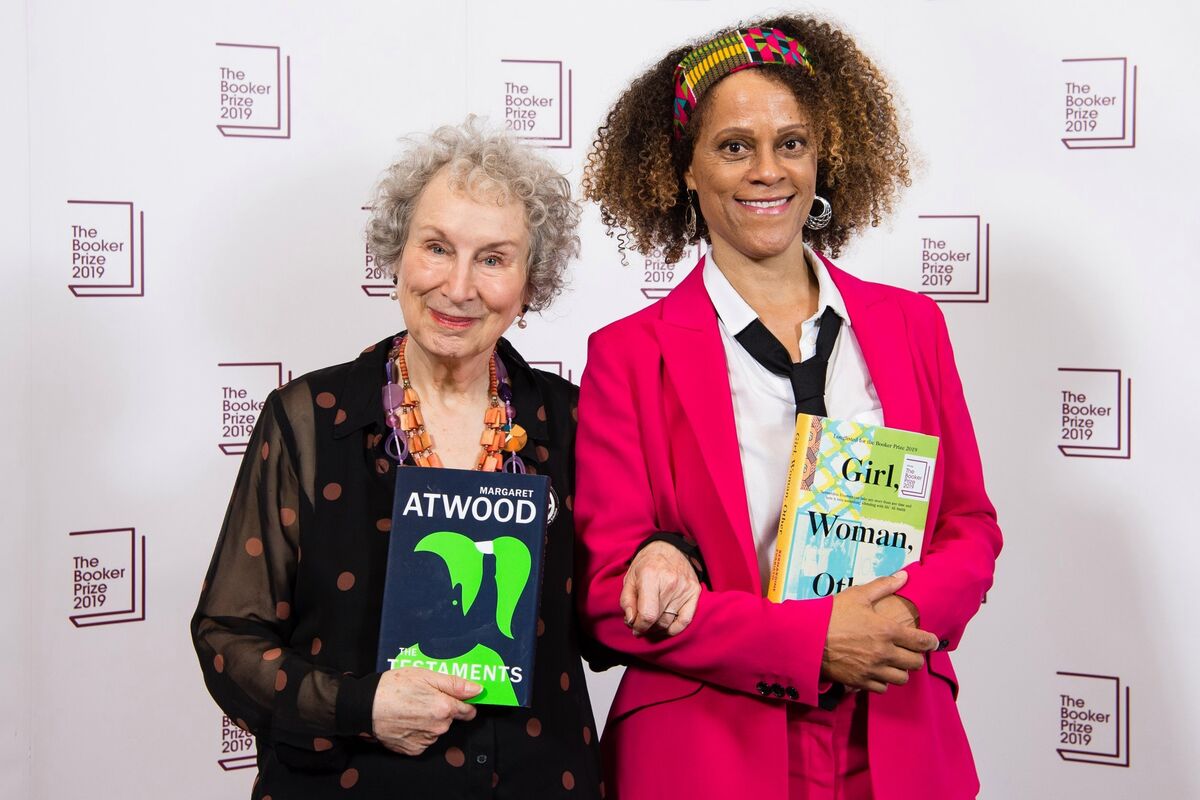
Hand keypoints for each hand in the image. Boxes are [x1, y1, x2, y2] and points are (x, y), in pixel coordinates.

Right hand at [371, 668, 480, 755]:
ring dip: (429, 720)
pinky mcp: (414, 749)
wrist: (366, 707)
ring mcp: (426, 740)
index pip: (468, 710)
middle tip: (424, 697)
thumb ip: (454, 683)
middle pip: (451, 719)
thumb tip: (477, 690)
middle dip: (443, 709)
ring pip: (437, 729)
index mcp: (445, 707)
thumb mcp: (426, 675)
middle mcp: (439, 727)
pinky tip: (406, 720)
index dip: (462, 702)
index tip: (454, 697)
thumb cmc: (393, 687)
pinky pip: (424, 739)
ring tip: (411, 708)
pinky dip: (418, 731)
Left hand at [620, 541, 700, 636]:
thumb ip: (626, 601)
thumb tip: (631, 621)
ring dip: (657, 628)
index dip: (639, 627)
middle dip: (646, 627)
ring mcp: (684, 587)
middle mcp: (670, 582)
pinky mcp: (695, 591)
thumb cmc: (646, 564)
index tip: (635, 628)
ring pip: (669, 622)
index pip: (648, 614)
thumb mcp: (629, 578)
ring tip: (650, 622)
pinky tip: (665, 627)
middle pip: (658, 620)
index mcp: (651, 576)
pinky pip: (686, 620)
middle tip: (640, 624)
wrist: (670, 548)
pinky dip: (674, 629)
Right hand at [821, 572, 937, 693]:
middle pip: (915, 663)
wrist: (807, 638)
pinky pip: (882, 688)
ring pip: (902, 678)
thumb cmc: (831, 614)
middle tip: (910, 650)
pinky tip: (877, 672)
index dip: (931, 642)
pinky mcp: (860, 682)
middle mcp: (884, 653)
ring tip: (894, 662)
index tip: (932, 641)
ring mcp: (873, 670)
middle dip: (916, 656)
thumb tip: (904, 576)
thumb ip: (883, 586)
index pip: (922, 642)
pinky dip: (883, 681)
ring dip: (901, 670)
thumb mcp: (857, 595)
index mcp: (887, 631)